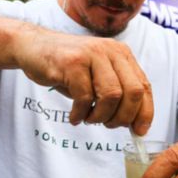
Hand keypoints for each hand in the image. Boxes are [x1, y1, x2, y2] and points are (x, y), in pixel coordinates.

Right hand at [13, 28, 153, 135]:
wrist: (33, 47)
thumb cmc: (67, 68)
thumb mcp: (97, 76)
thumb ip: (116, 93)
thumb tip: (135, 124)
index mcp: (121, 54)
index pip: (144, 86)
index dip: (145, 112)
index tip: (139, 131)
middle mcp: (110, 51)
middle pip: (133, 92)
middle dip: (123, 117)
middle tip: (108, 125)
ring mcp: (91, 54)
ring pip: (112, 95)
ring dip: (101, 116)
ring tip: (89, 118)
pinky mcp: (72, 62)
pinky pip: (85, 97)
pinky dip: (80, 113)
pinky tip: (74, 116)